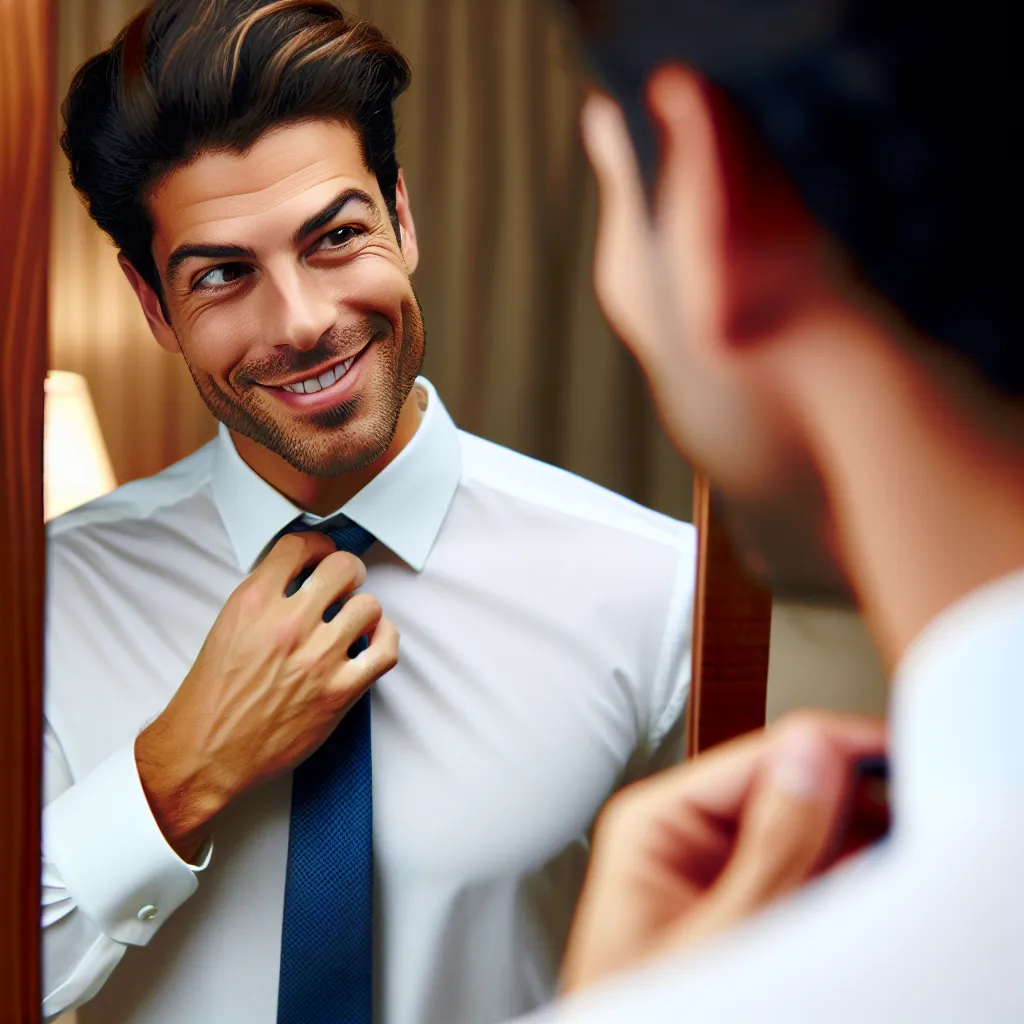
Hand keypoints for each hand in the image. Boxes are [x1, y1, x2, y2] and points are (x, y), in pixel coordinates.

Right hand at [136, 531, 398, 859]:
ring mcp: (317, 659)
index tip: (322, 555)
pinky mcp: (339, 692)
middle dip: (348, 573)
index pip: (299, 545)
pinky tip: (372, 641)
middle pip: (344, 568)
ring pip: (369, 606)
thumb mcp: (227, 627)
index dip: (317, 546)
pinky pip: (385, 650)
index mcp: (254, 602)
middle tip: (343, 587)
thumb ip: (264, 597)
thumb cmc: (213, 695)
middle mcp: (288, 624)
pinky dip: (385, 639)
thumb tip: (303, 576)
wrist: (205, 753)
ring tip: (351, 623)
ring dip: (363, 612)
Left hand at [560, 711, 886, 993]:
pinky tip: (868, 907)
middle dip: (862, 812)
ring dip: (860, 854)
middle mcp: (691, 836)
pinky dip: (847, 891)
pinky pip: (812, 880)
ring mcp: (723, 873)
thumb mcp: (714, 943)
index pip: (768, 755)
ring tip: (891, 883)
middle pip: (797, 791)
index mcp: (660, 822)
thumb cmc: (639, 1020)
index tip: (911, 767)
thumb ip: (771, 850)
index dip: (846, 752)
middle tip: (913, 843)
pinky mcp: (751, 908)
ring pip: (816, 838)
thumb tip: (814, 754)